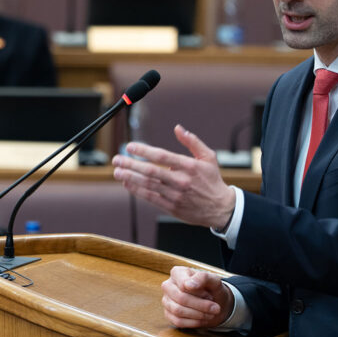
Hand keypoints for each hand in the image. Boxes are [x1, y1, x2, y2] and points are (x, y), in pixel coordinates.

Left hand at [111, 124, 235, 229]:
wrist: (220, 208)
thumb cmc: (212, 181)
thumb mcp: (208, 157)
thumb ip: (192, 141)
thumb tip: (178, 128)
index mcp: (189, 166)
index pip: (161, 156)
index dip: (143, 151)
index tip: (130, 147)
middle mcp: (180, 181)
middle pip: (150, 171)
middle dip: (130, 164)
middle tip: (117, 159)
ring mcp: (175, 195)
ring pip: (147, 185)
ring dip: (130, 177)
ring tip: (117, 171)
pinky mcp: (171, 207)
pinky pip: (150, 198)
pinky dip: (136, 190)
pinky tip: (127, 183)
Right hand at [161, 266, 233, 328]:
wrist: (214, 302)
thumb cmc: (212, 289)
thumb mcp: (214, 280)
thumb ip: (203, 278)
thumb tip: (188, 285)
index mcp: (177, 273)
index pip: (183, 284)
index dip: (198, 292)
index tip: (209, 295)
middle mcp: (168, 285)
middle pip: (180, 298)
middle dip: (201, 305)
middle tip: (216, 308)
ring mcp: (166, 300)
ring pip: (178, 311)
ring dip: (198, 314)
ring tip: (211, 313)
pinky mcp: (169, 314)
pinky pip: (178, 321)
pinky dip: (194, 322)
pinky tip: (203, 319)